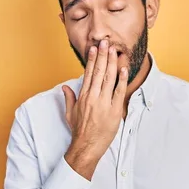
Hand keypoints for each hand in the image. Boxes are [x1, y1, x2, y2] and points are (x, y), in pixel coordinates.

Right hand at [61, 39, 127, 178]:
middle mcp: (93, 97)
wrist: (87, 146)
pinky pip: (119, 92)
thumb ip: (69, 98)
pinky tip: (123, 68)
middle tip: (105, 42)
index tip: (94, 48)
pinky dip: (121, 79)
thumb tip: (65, 87)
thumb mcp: (70, 113)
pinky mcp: (114, 110)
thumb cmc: (79, 131)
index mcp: (83, 96)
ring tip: (114, 50)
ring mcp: (104, 103)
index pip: (88, 73)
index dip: (92, 59)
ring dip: (112, 62)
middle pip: (99, 72)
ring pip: (109, 78)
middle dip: (102, 55)